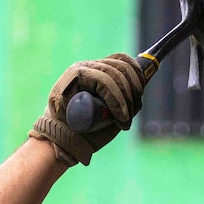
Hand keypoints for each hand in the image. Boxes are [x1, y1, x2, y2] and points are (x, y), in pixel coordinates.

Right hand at [28, 53, 145, 165]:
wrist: (61, 142)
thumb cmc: (86, 130)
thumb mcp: (110, 112)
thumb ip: (122, 99)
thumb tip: (141, 89)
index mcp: (97, 70)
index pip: (122, 61)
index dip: (137, 73)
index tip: (140, 93)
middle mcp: (89, 66)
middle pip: (121, 66)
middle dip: (134, 89)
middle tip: (133, 111)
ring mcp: (81, 69)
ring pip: (114, 74)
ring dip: (126, 99)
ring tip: (125, 119)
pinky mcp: (75, 76)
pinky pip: (104, 82)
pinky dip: (116, 100)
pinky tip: (120, 116)